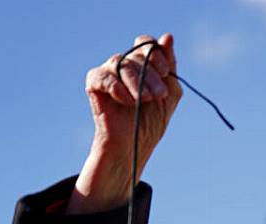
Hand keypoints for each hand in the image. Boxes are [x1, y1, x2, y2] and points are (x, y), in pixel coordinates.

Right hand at [68, 33, 182, 213]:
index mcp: (142, 64)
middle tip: (158, 96)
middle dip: (151, 75)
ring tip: (144, 101)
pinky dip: (118, 88)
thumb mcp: (169, 93)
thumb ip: (170, 66)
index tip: (165, 74)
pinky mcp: (95, 84)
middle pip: (137, 54)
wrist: (134, 145)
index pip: (147, 43)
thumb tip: (167, 36)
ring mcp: (108, 73)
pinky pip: (104, 76)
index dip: (158, 55)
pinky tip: (127, 102)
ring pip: (121, 62)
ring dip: (137, 83)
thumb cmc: (150, 121)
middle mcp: (124, 64)